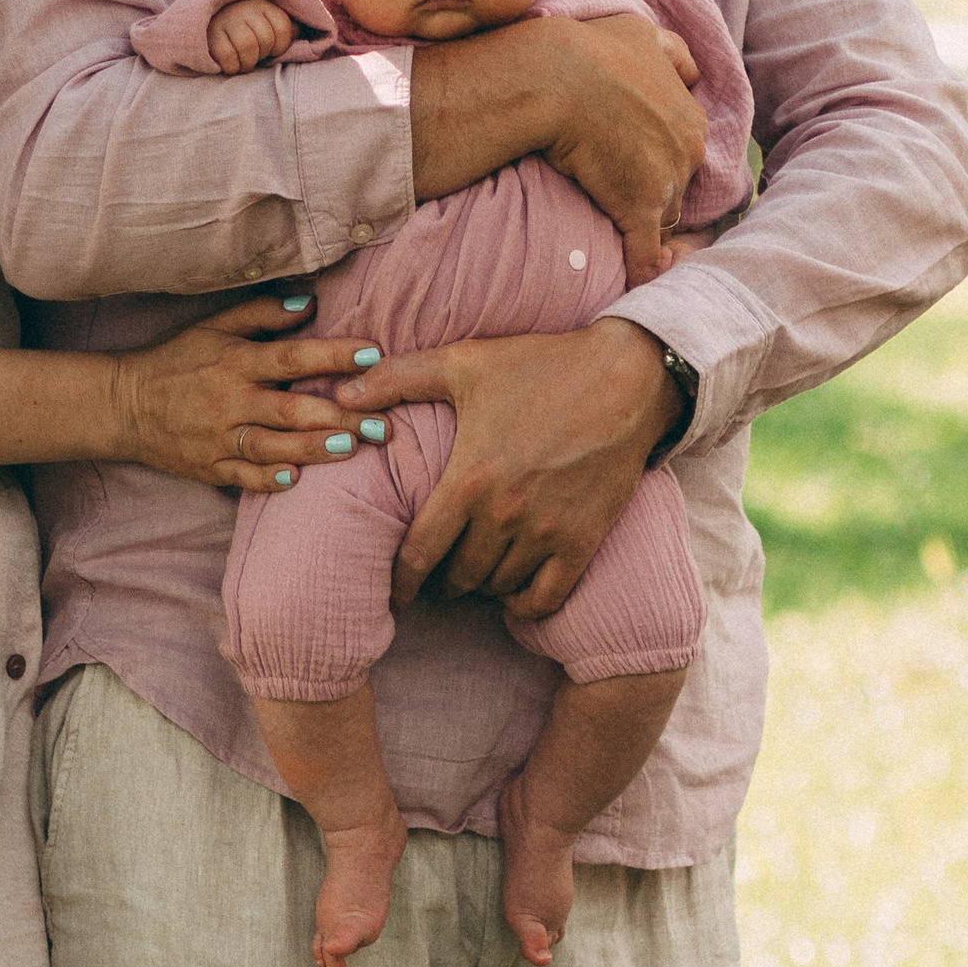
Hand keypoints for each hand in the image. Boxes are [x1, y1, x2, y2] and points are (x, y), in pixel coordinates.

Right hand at [114, 296, 381, 493]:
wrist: (124, 405)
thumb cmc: (177, 360)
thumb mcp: (214, 326)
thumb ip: (263, 314)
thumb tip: (311, 304)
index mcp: (236, 361)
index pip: (292, 356)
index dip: (333, 355)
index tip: (373, 353)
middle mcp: (230, 400)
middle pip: (292, 409)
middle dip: (340, 416)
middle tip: (383, 423)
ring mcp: (218, 438)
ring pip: (272, 447)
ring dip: (314, 449)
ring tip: (352, 448)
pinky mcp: (207, 468)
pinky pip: (241, 478)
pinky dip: (267, 480)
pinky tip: (295, 482)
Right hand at [207, 0, 298, 72]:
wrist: (204, 15)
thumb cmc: (242, 24)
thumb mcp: (266, 18)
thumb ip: (289, 26)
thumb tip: (317, 39)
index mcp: (263, 4)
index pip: (284, 28)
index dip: (280, 46)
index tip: (271, 50)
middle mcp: (245, 8)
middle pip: (266, 40)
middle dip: (261, 55)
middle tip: (253, 56)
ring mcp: (227, 20)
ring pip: (248, 48)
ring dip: (247, 63)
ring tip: (242, 62)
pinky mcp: (210, 34)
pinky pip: (228, 56)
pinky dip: (231, 66)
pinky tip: (229, 64)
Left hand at [337, 317, 677, 617]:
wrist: (624, 377)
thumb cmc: (541, 365)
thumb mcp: (465, 363)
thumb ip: (399, 378)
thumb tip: (342, 391)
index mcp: (470, 478)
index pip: (419, 554)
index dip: (401, 582)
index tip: (395, 592)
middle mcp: (506, 514)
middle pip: (458, 578)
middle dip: (442, 581)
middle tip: (438, 574)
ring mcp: (548, 532)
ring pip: (498, 587)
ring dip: (482, 586)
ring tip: (475, 571)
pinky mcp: (585, 541)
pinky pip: (545, 598)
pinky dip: (525, 604)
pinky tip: (515, 589)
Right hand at [534, 13, 704, 283]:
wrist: (556, 77)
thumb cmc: (592, 51)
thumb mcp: (641, 33)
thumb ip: (672, 51)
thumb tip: (692, 71)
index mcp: (691, 116)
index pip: (683, 151)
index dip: (658, 157)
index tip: (635, 161)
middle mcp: (689, 149)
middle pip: (676, 183)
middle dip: (653, 189)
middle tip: (619, 188)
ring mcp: (666, 181)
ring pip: (662, 214)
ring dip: (647, 224)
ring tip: (620, 231)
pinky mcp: (638, 207)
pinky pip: (645, 250)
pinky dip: (643, 266)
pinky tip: (638, 279)